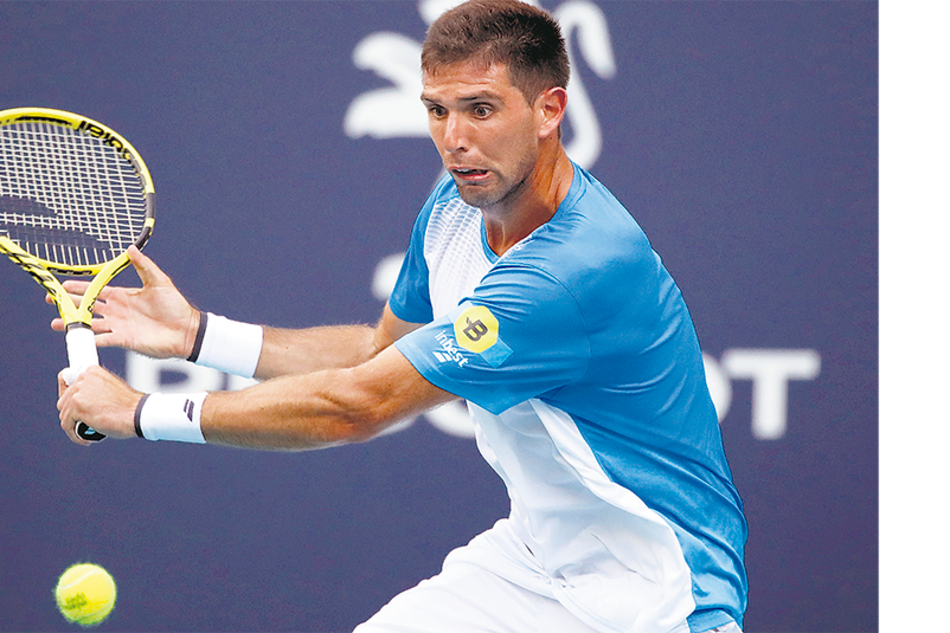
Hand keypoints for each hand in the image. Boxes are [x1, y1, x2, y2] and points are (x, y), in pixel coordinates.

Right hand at [50, 246, 200, 358]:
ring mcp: (119, 326)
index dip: (79, 288)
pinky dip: (90, 340)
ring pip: (90, 324)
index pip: (96, 290)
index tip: (62, 285)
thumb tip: (131, 248)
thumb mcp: (159, 282)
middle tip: (51, 301)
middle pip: (87, 307)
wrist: (186, 330)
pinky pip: (102, 340)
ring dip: (74, 324)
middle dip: (69, 304)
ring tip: (56, 324)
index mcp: (123, 296)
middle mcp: (117, 311)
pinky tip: (77, 338)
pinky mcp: (123, 340)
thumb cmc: (175, 306)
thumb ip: (144, 266)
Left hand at [57, 367, 141, 444]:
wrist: (138, 413)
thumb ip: (93, 390)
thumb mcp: (109, 390)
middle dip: (72, 414)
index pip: (66, 379)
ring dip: (73, 426)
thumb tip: (78, 402)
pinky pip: (67, 425)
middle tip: (85, 423)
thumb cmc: (128, 407)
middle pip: (63, 400)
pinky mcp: (77, 406)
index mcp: (91, 371)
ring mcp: (79, 391)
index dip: (69, 396)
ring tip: (88, 432)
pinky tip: (86, 439)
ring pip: (64, 414)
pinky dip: (74, 435)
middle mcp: (83, 378)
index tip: (74, 407)